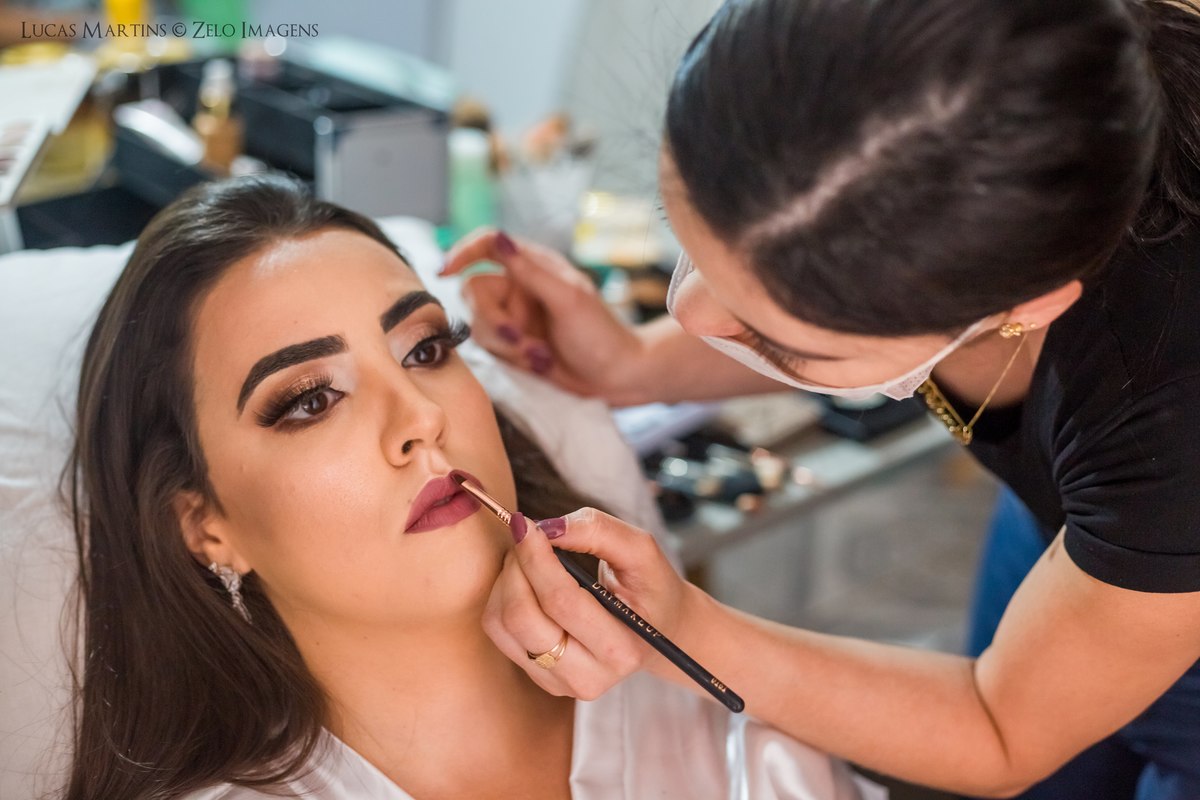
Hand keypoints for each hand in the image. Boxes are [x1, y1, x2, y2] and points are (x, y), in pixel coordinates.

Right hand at [440, 229, 647, 402]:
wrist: (617, 377)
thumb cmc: (601, 334)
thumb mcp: (569, 299)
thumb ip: (530, 271)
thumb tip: (499, 238)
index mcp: (534, 264)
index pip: (488, 244)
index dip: (462, 252)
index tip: (444, 271)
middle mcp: (519, 286)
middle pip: (474, 292)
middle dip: (494, 322)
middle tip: (520, 341)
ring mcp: (514, 316)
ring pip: (479, 324)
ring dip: (508, 346)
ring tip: (541, 356)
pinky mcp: (512, 344)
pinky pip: (490, 348)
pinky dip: (512, 359)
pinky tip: (540, 363)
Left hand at [483, 508, 696, 699]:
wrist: (655, 628)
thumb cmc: (649, 587)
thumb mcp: (641, 552)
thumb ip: (599, 532)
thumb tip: (547, 528)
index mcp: (621, 650)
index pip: (561, 600)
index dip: (536, 557)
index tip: (526, 523)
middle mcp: (588, 677)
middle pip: (522, 616)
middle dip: (516, 566)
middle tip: (525, 535)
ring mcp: (558, 683)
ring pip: (502, 625)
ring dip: (505, 579)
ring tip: (527, 556)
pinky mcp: (537, 677)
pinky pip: (498, 632)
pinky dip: (501, 596)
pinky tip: (524, 580)